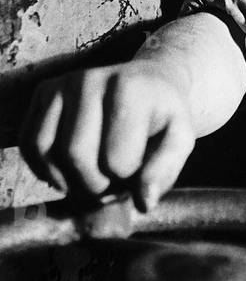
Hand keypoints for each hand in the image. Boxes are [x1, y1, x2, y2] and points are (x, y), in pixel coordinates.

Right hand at [19, 61, 195, 211]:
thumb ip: (166, 170)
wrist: (148, 83)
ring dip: (68, 179)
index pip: (115, 160)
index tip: (137, 166)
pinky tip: (68, 170)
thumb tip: (143, 202)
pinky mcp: (46, 91)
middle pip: (75, 155)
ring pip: (47, 151)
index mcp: (131, 88)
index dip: (127, 176)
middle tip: (113, 178)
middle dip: (95, 183)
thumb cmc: (161, 115)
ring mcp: (65, 83)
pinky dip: (45, 169)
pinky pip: (30, 144)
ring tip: (93, 174)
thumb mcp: (179, 138)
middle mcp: (93, 79)